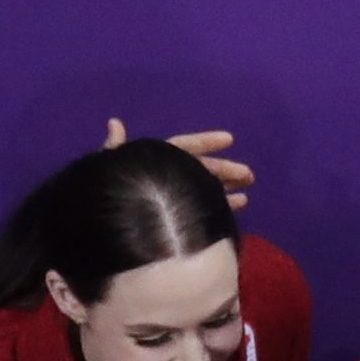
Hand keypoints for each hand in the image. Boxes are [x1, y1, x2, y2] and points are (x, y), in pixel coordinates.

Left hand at [102, 119, 251, 209]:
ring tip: (248, 190)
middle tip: (249, 175)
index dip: (205, 142)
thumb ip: (114, 148)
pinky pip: (206, 208)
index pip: (183, 146)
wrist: (115, 238)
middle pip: (201, 169)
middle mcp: (168, 179)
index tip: (229, 139)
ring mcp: (175, 201)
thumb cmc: (112, 199)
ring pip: (205, 188)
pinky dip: (223, 206)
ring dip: (228, 187)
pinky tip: (240, 206)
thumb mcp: (110, 171)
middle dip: (225, 169)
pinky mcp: (181, 221)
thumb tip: (115, 122)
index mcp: (154, 162)